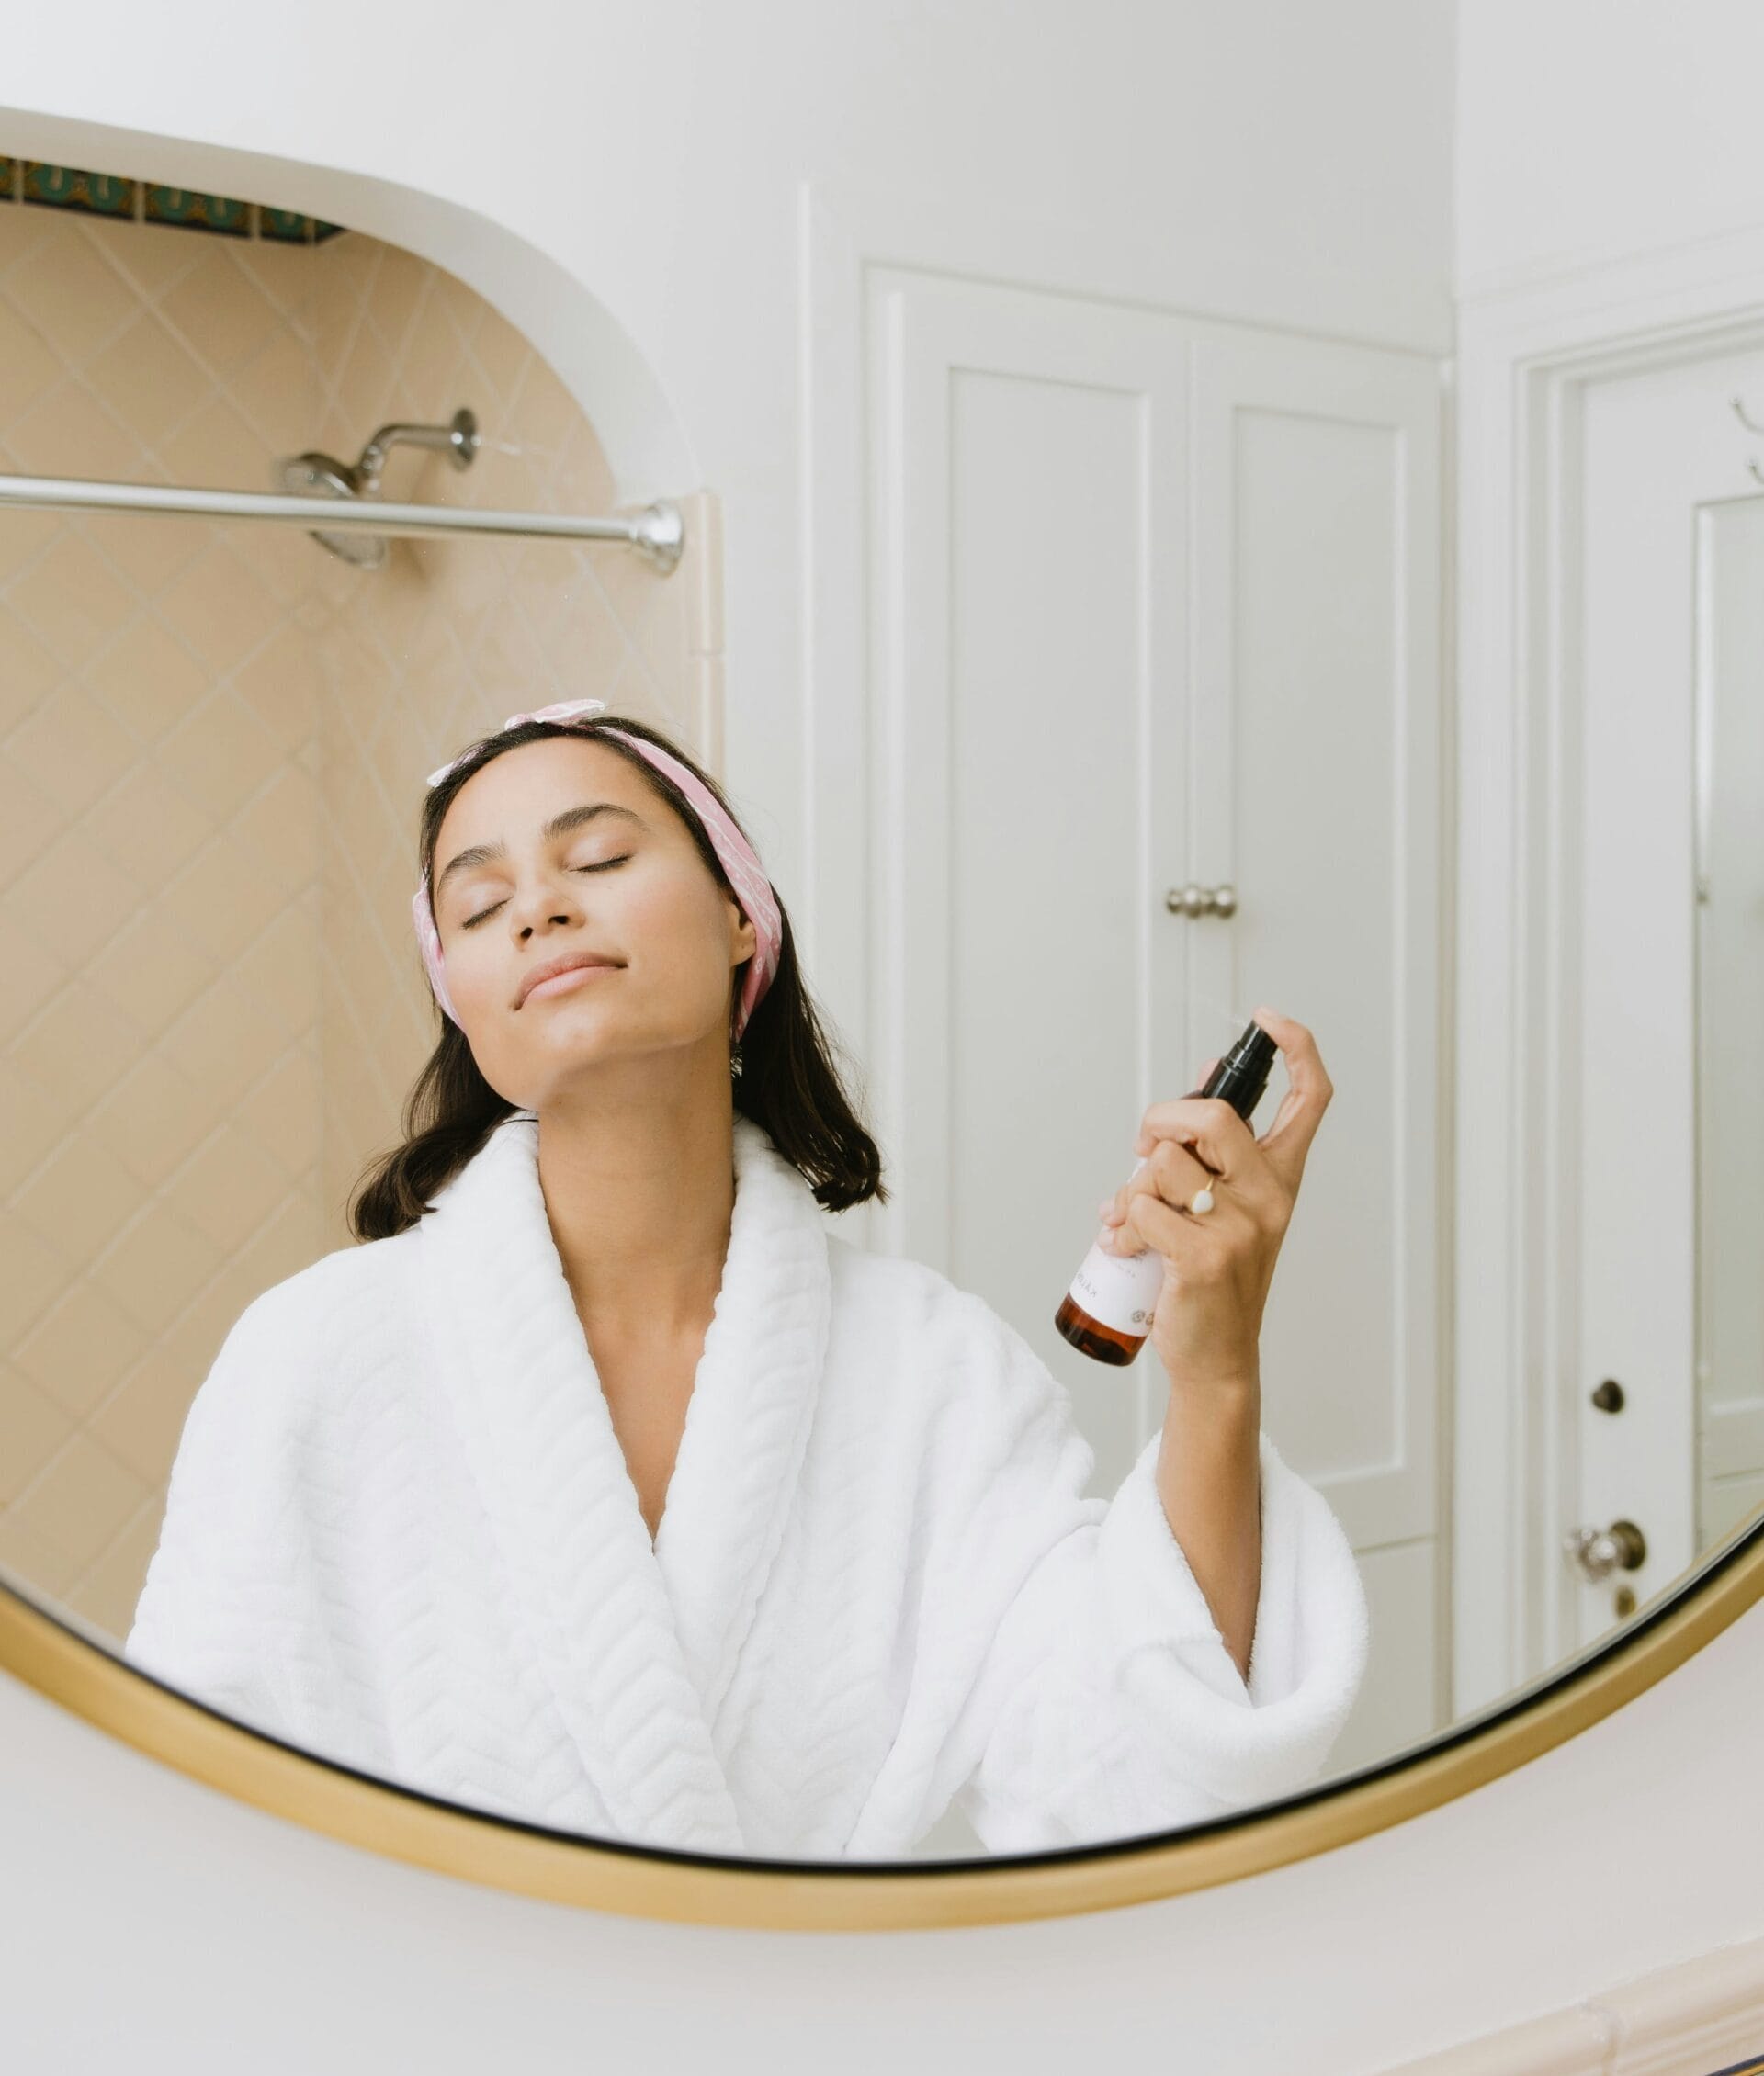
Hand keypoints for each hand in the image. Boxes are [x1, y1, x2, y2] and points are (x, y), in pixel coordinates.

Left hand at [1096, 1006, 1332, 1392]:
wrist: (1215, 1356)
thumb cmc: (1213, 1277)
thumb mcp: (1226, 1207)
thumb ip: (1212, 1151)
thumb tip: (1199, 1080)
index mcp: (1281, 1177)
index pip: (1311, 1099)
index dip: (1296, 1048)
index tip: (1268, 1019)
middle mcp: (1270, 1196)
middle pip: (1213, 1115)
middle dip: (1161, 1120)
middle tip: (1144, 1150)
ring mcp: (1240, 1227)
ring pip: (1164, 1163)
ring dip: (1132, 1187)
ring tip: (1131, 1218)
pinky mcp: (1204, 1256)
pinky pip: (1141, 1207)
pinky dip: (1121, 1223)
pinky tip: (1126, 1245)